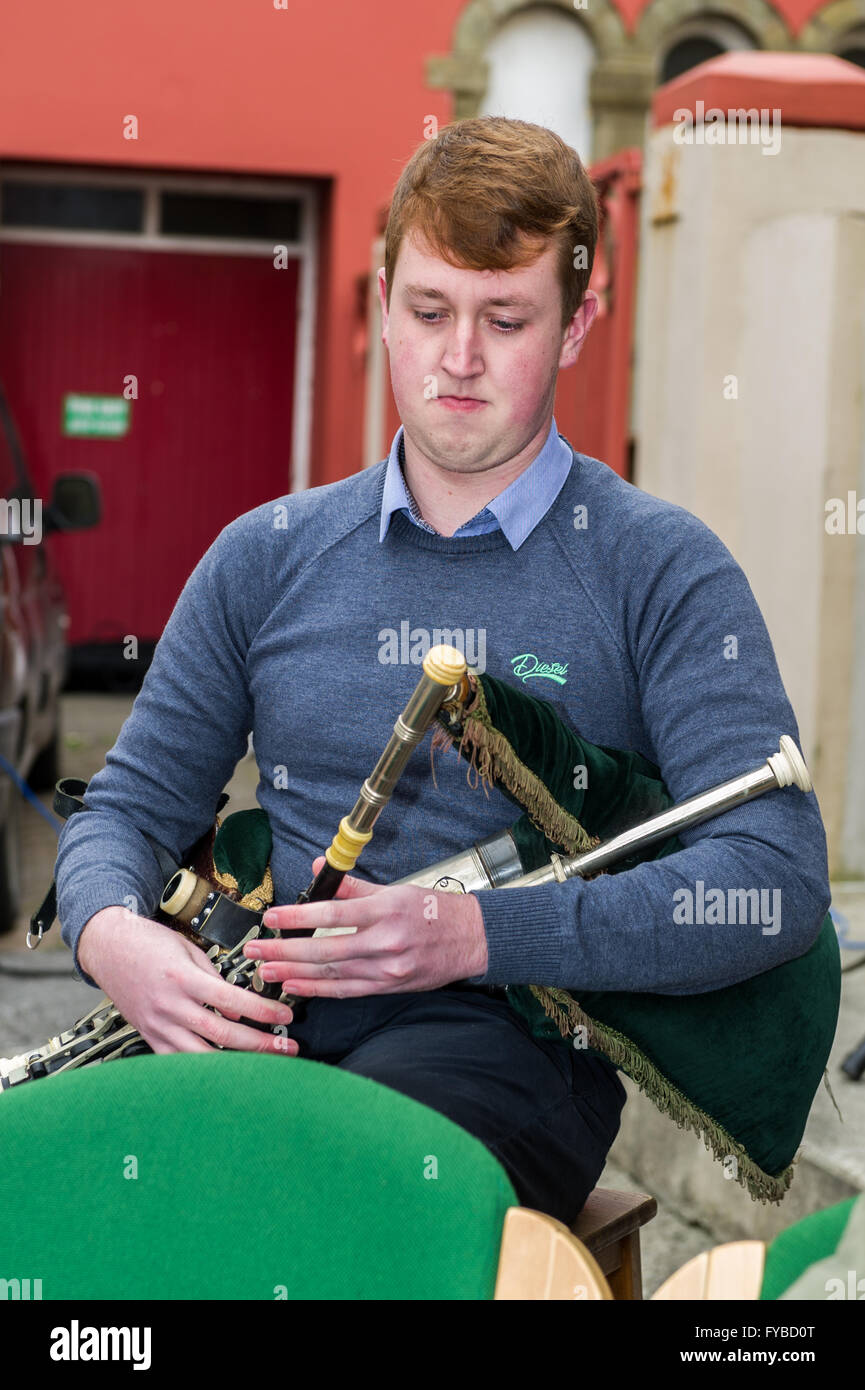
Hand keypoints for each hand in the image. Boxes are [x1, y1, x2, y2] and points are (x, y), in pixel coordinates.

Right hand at [77, 906, 297, 1054]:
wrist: (107, 949)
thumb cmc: (149, 943)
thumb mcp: (187, 949)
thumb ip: (213, 978)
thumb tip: (238, 1011)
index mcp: (183, 978)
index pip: (231, 1000)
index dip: (262, 1011)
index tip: (285, 1016)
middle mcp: (170, 1006)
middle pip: (221, 1033)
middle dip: (258, 1043)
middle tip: (287, 1048)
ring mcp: (157, 1025)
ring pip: (201, 1055)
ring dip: (236, 1064)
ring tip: (263, 1066)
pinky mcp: (148, 1036)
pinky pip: (178, 1061)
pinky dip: (202, 1069)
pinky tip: (225, 1073)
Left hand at [242, 856, 489, 997]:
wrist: (473, 939)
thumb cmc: (435, 910)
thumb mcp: (395, 889)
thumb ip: (353, 884)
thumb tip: (319, 868)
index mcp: (386, 910)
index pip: (333, 914)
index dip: (298, 917)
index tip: (271, 917)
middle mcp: (386, 942)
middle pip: (326, 949)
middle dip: (286, 950)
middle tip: (255, 950)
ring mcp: (388, 969)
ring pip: (333, 973)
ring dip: (295, 973)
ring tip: (266, 969)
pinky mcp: (390, 987)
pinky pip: (347, 991)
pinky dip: (318, 989)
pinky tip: (295, 986)